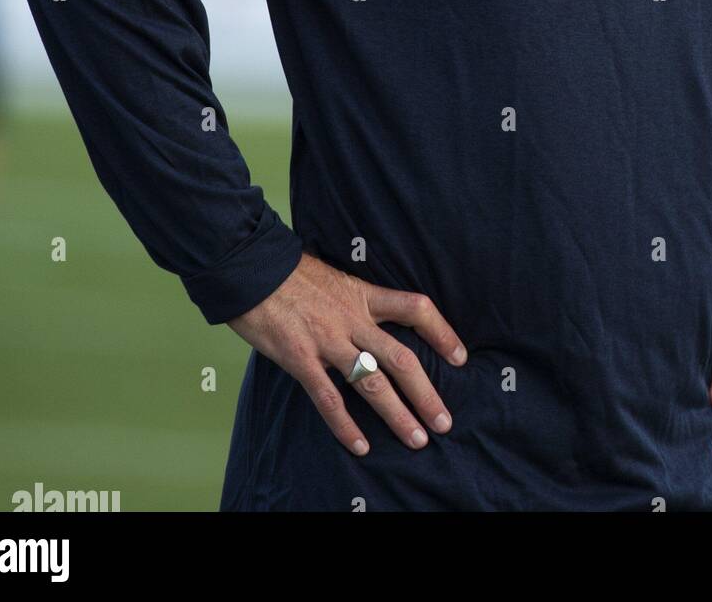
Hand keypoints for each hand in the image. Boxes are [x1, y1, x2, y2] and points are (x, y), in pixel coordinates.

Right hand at [228, 252, 466, 456]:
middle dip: (426, 393)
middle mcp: (352, 318)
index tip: (461, 357)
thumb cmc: (290, 273)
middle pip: (401, 357)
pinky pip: (328, 398)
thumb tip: (372, 322)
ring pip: (372, 382)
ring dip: (398, 415)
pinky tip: (360, 446)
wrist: (250, 266)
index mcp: (364, 295)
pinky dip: (345, 426)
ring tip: (417, 440)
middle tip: (444, 422)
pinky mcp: (300, 357)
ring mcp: (327, 339)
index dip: (442, 332)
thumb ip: (355, 301)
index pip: (415, 308)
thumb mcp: (334, 278)